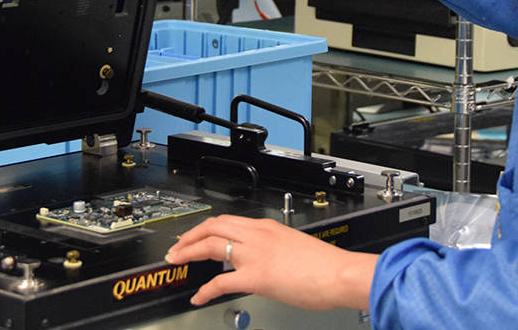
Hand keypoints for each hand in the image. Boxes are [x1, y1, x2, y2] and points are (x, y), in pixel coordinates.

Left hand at [165, 215, 376, 309]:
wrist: (340, 274)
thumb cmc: (326, 266)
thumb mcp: (295, 247)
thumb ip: (274, 250)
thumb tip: (264, 262)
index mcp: (268, 227)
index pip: (228, 222)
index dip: (206, 228)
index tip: (196, 235)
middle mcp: (258, 235)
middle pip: (212, 226)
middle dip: (189, 236)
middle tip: (177, 247)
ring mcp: (255, 254)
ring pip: (210, 245)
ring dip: (188, 253)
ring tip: (177, 262)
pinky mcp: (256, 277)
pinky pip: (220, 282)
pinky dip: (204, 289)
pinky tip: (199, 296)